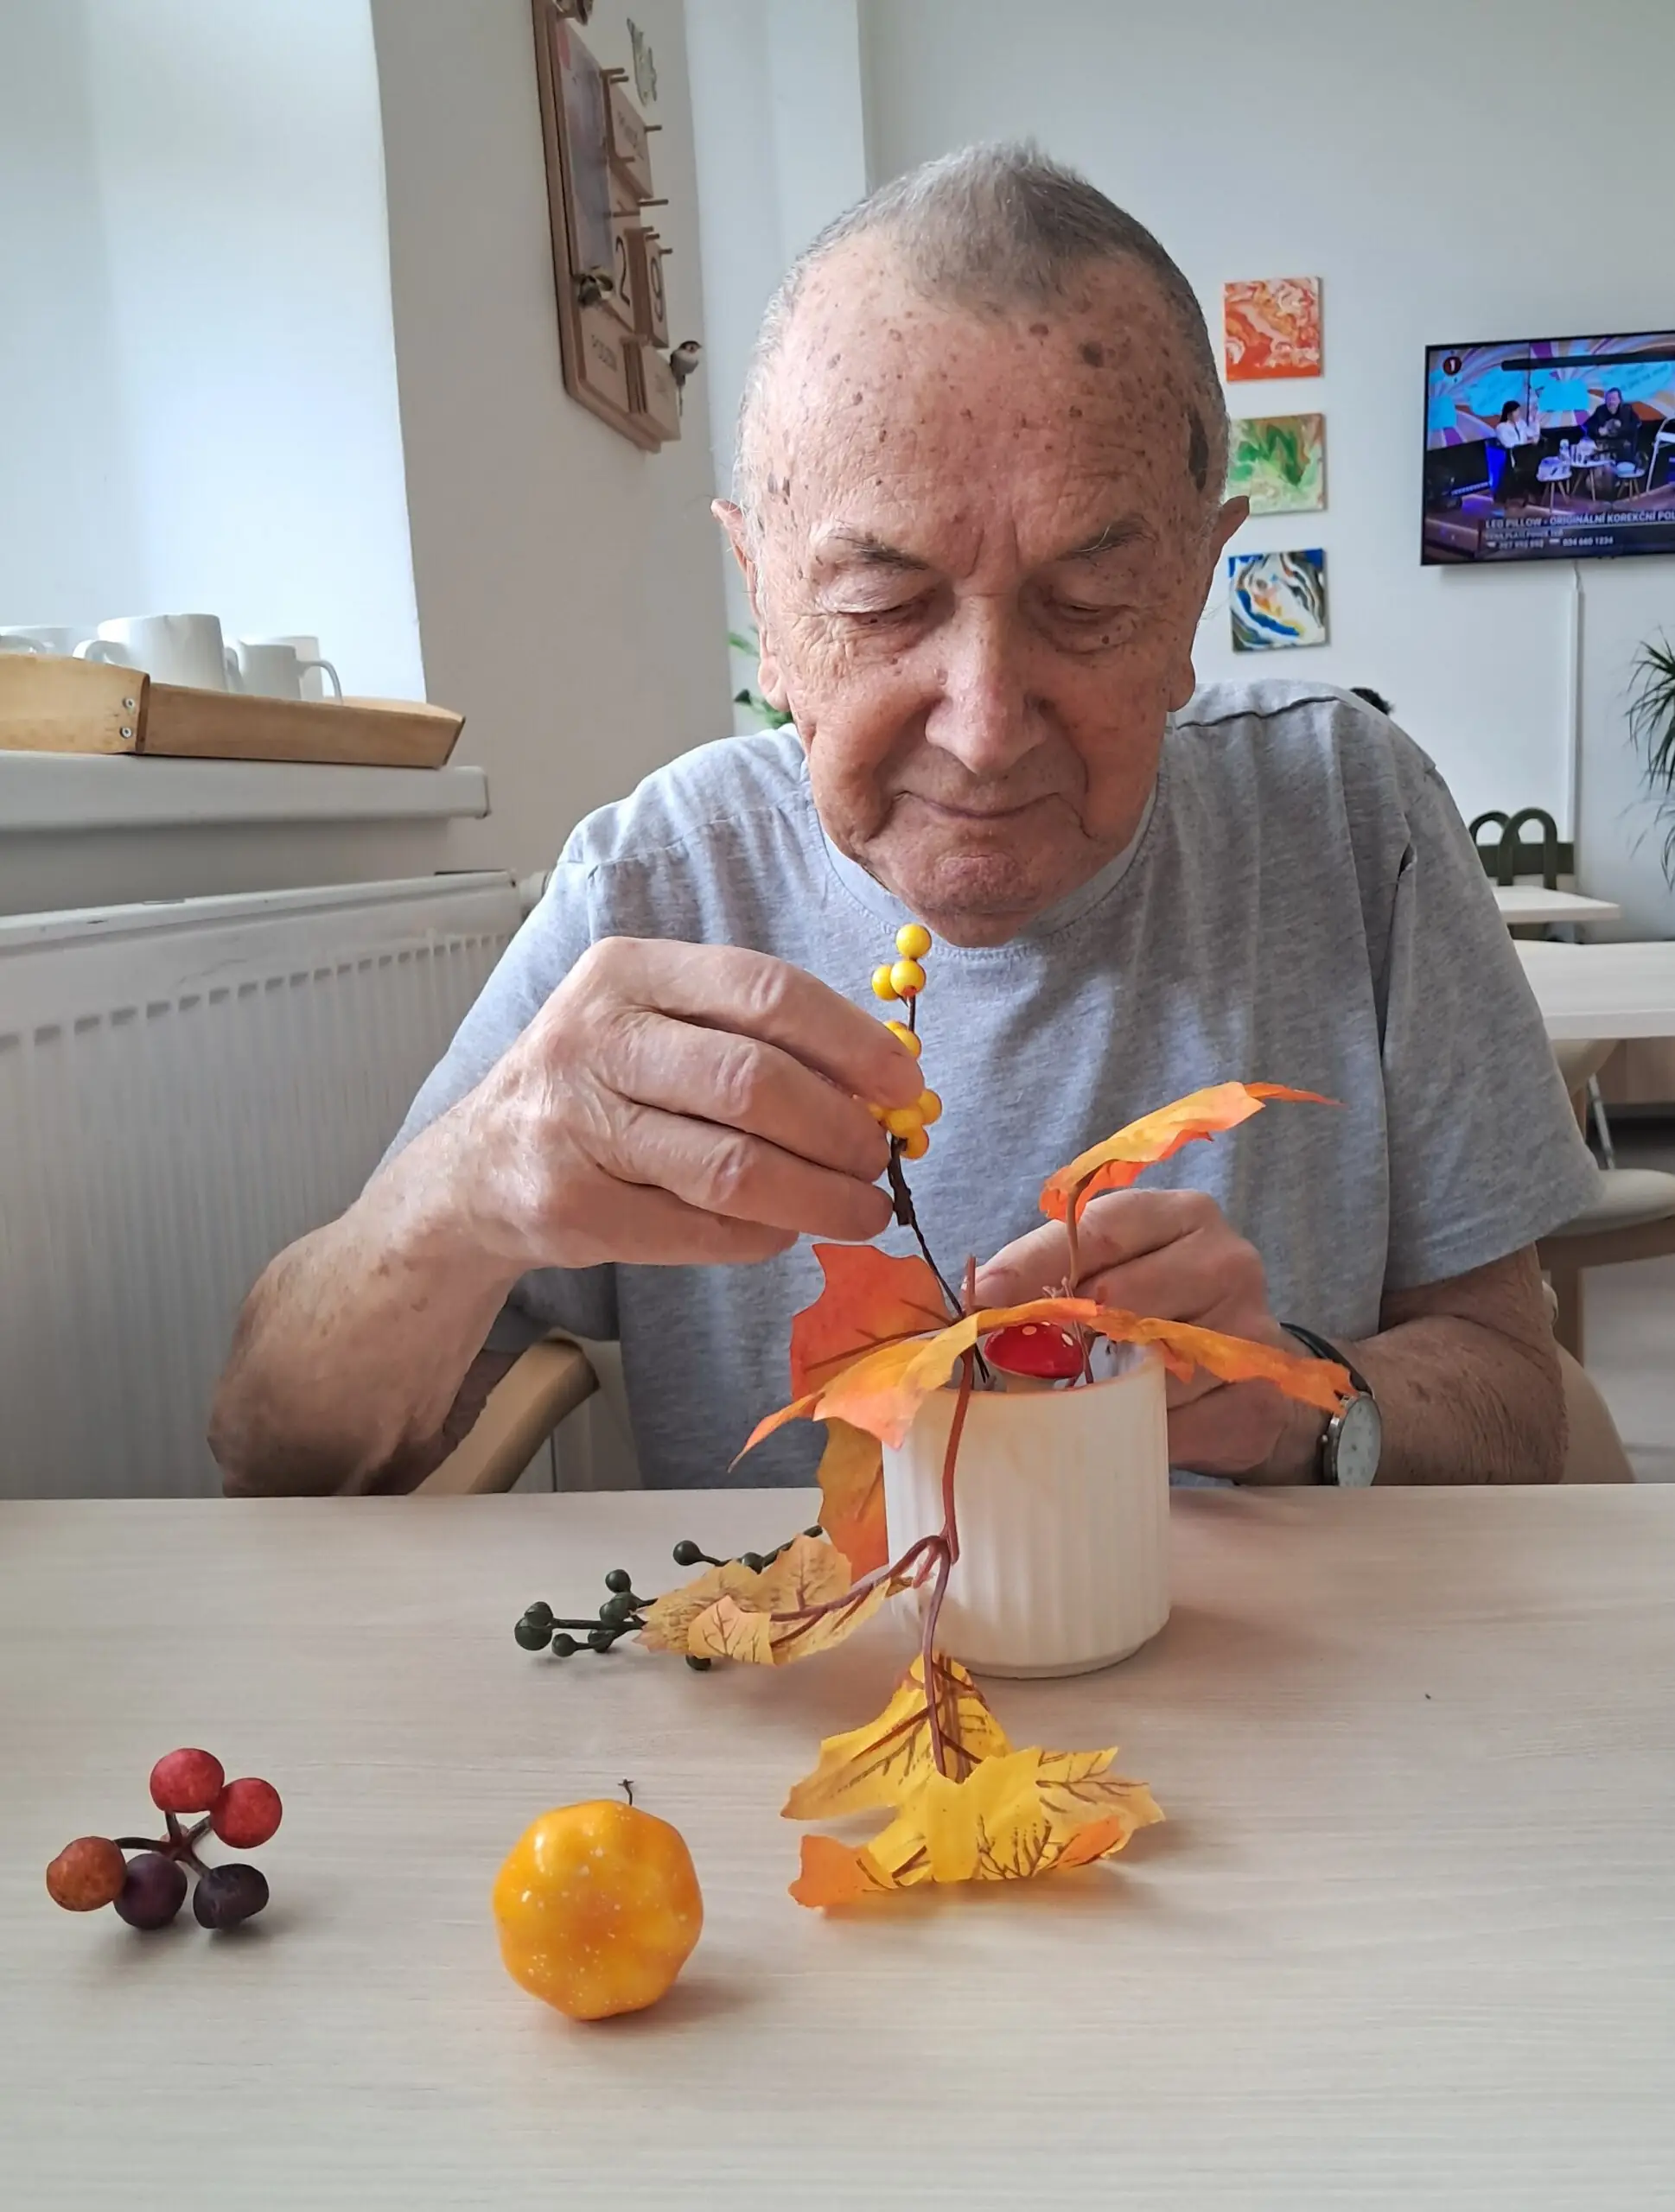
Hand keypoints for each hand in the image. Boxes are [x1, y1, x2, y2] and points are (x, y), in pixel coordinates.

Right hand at [426, 937, 923, 1273]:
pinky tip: (787, 1230)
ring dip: (820, 1196)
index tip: (905, 1082)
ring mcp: (575, 1123)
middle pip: (753, 1083)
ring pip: (733, 1168)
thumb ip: (747, 1036)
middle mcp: (594, 1036)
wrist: (477, 1170)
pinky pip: (700, 1230)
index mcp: (628, 971)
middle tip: (882, 1158)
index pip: (764, 992)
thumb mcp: (653, 1025)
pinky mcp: (572, 1205)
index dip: (850, 1041)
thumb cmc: (596, 1088)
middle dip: (841, 1128)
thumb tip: (879, 1082)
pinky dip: (763, 1236)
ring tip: (863, 1208)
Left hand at [972, 1188, 1324, 1478]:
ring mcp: (1249, 1330)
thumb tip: (978, 1301)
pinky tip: (1122, 1428)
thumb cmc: (1157, 1314)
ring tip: (1072, 1399)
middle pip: (1120, 1298)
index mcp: (1183, 1215)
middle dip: (1058, 1336)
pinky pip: (1173, 1422)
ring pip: (1144, 1367)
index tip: (982, 1301)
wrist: (1242, 1383)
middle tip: (1016, 1364)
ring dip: (1096, 1393)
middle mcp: (1227, 1261)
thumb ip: (1051, 1275)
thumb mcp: (1109, 1272)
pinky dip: (1134, 1430)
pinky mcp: (1257, 1397)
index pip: (1099, 1228)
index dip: (1033, 1265)